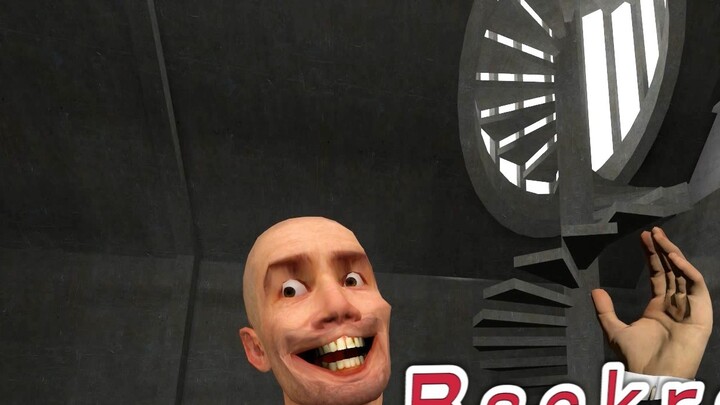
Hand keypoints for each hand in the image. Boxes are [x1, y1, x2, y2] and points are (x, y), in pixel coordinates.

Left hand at [591, 227, 712, 378]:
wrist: (652, 376)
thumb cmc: (636, 358)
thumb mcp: (614, 330)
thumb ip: (605, 310)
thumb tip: (595, 290)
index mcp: (658, 307)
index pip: (658, 274)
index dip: (652, 256)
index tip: (644, 238)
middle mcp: (676, 305)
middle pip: (672, 270)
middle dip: (663, 250)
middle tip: (653, 231)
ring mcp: (690, 308)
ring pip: (684, 274)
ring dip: (674, 255)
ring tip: (661, 238)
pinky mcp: (702, 314)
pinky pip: (697, 287)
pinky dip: (688, 271)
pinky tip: (674, 258)